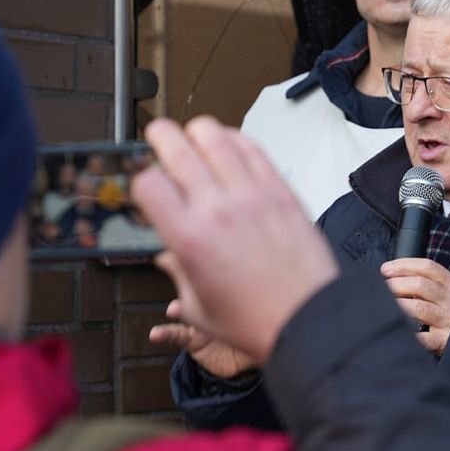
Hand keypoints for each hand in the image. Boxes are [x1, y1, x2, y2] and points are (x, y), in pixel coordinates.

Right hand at [132, 117, 338, 362]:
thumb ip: (177, 271)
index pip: (148, 182)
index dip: (140, 178)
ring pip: (215, 136)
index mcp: (189, 240)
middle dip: (160, 136)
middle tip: (158, 136)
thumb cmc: (256, 320)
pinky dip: (235, 138)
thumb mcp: (197, 306)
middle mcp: (218, 210)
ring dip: (197, 130)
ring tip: (193, 137)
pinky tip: (229, 144)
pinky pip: (253, 148)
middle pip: (177, 147)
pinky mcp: (280, 191)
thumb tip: (168, 253)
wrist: (309, 318)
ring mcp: (252, 195)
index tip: (146, 184)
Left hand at [380, 258, 449, 354]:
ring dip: (397, 304)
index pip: (428, 267)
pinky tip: (396, 329)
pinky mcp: (445, 341)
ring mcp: (449, 320)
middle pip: (420, 285)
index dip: (404, 265)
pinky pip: (423, 337)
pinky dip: (408, 333)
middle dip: (396, 283)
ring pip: (418, 308)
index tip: (386, 269)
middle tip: (381, 286)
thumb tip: (400, 278)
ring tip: (383, 304)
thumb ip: (434, 285)